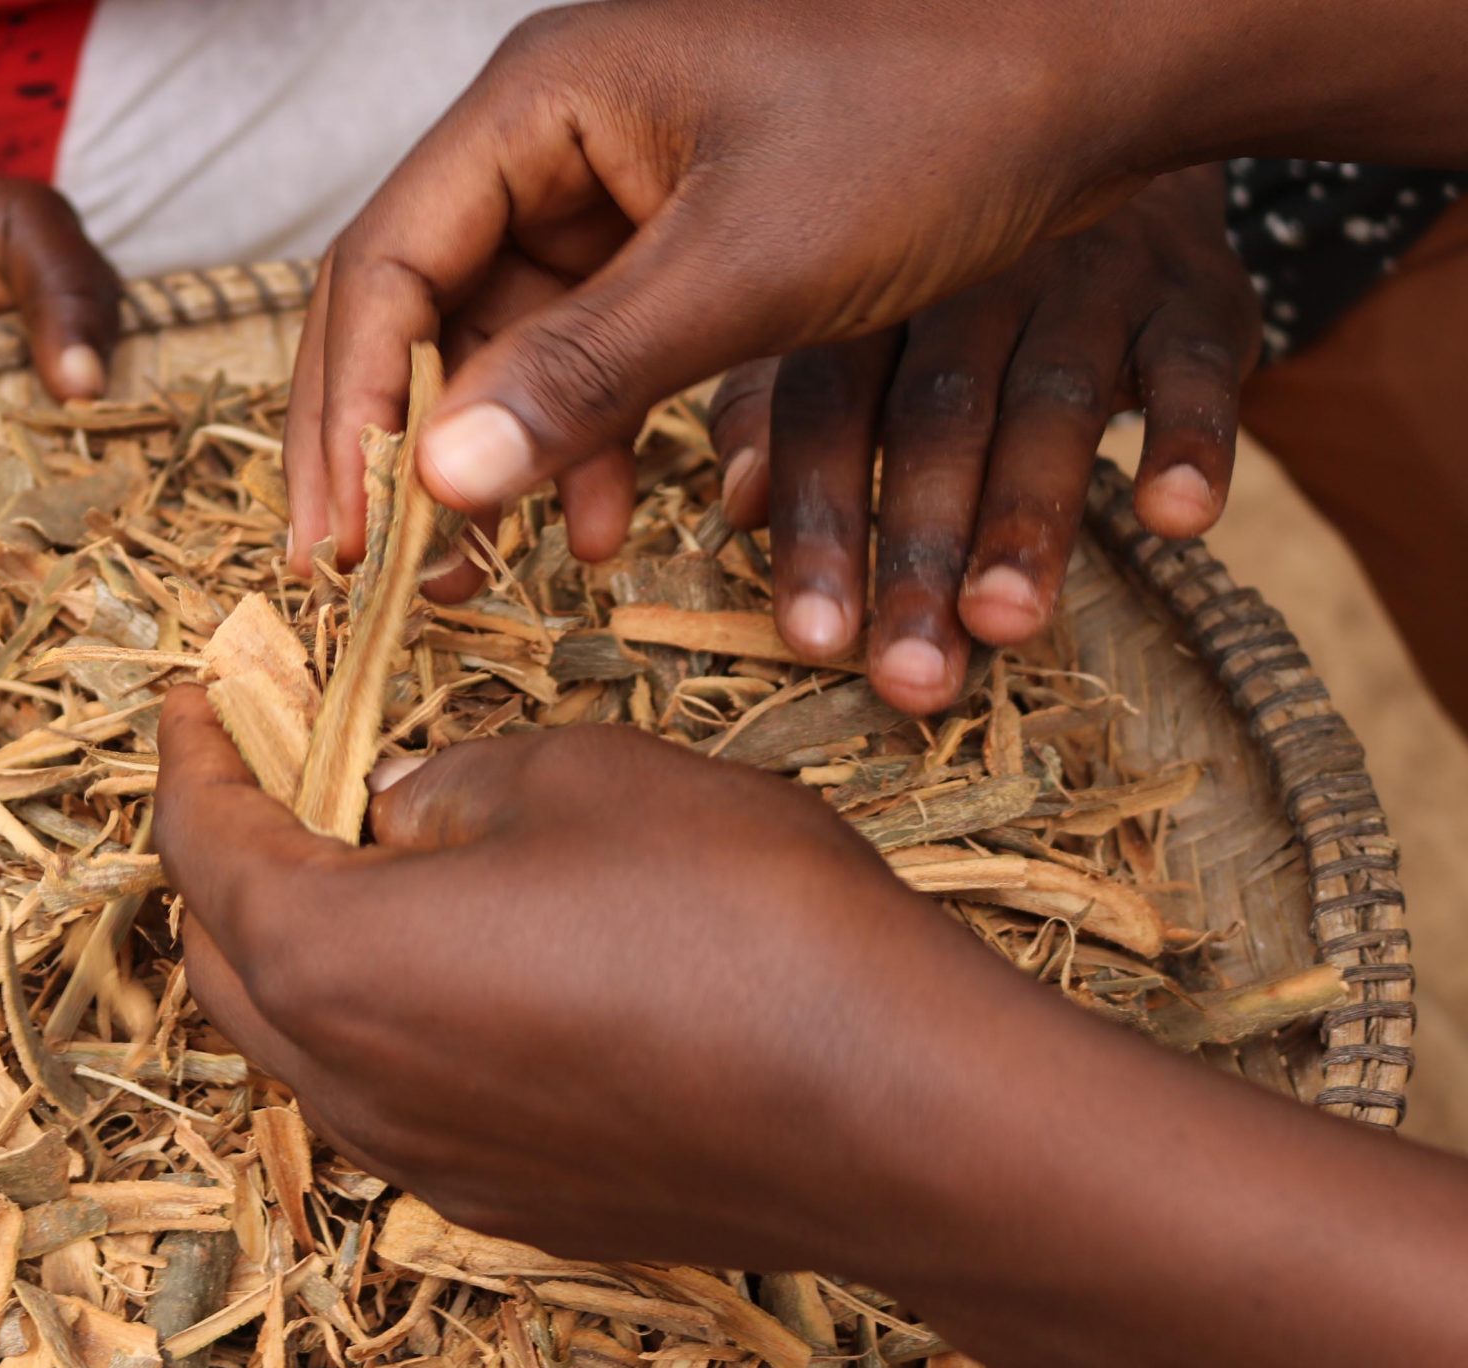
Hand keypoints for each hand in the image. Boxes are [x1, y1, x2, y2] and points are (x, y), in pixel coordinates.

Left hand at [153, 689, 1467, 1367]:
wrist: (896, 1115)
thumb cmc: (736, 914)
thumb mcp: (580, 776)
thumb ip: (454, 783)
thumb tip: (396, 807)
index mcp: (332, 958)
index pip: (208, 847)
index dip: (193, 758)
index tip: (193, 696)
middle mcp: (348, 1084)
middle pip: (226, 960)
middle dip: (224, 857)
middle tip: (263, 769)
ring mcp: (424, 1163)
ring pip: (299, 1047)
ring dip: (295, 950)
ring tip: (347, 862)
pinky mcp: (507, 1206)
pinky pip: (387, 1106)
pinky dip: (373, 1026)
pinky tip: (444, 972)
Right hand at [286, 1, 1169, 570]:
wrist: (1099, 70)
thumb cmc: (935, 128)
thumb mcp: (749, 270)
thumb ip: (583, 377)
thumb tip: (430, 481)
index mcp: (540, 102)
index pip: (383, 266)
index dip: (349, 412)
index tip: (342, 541)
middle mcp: (551, 132)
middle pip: (416, 305)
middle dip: (397, 447)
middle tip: (374, 576)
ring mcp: (609, 181)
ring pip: (500, 341)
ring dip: (495, 458)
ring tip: (496, 573)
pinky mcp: (672, 231)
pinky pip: (585, 348)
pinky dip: (578, 437)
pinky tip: (597, 523)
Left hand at [707, 169, 1260, 713]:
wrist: (1100, 120)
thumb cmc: (934, 277)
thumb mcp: (843, 319)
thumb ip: (774, 410)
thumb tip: (738, 506)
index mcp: (866, 286)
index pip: (826, 408)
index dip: (820, 524)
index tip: (814, 640)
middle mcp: (973, 273)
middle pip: (937, 420)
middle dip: (922, 552)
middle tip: (912, 677)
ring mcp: (1089, 279)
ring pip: (1053, 404)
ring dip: (1029, 519)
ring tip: (1005, 626)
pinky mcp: (1196, 297)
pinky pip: (1195, 369)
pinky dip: (1189, 441)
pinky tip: (1178, 522)